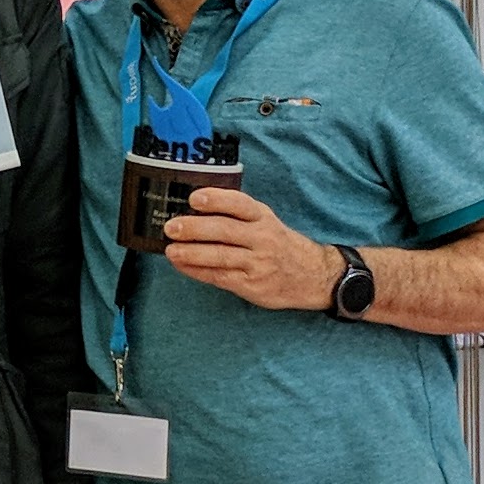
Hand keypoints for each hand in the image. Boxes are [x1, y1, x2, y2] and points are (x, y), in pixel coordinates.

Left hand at [163, 187, 338, 311]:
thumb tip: (192, 210)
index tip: (194, 198)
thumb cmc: (278, 244)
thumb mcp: (265, 221)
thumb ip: (235, 215)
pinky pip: (219, 277)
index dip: (216, 199)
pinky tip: (182, 265)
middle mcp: (262, 238)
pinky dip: (197, 271)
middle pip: (224, 230)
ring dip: (191, 253)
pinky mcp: (251, 285)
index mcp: (262, 217)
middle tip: (171, 227)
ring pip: (220, 256)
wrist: (313, 276)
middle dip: (195, 228)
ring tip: (171, 250)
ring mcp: (257, 263)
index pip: (239, 204)